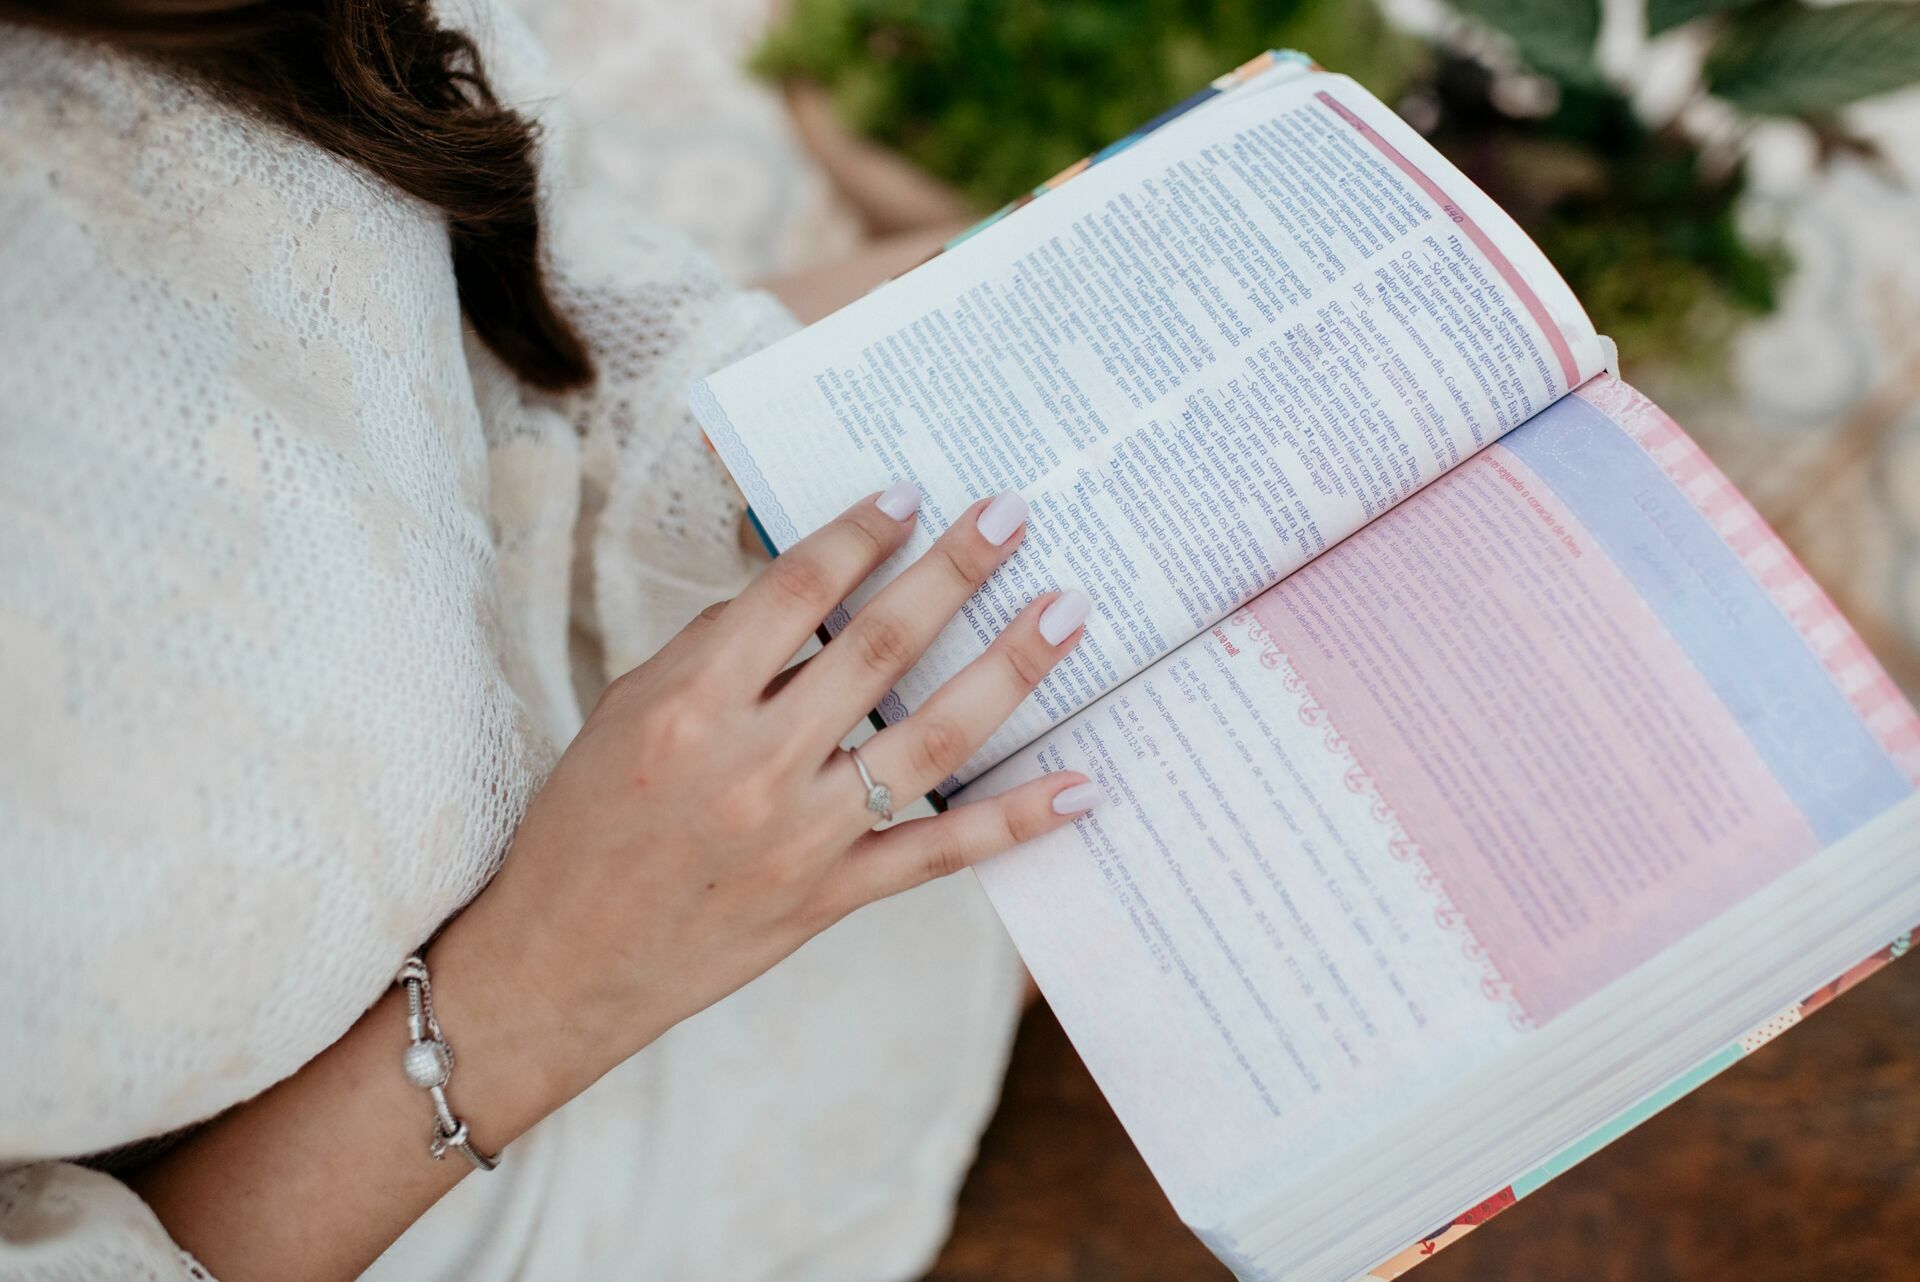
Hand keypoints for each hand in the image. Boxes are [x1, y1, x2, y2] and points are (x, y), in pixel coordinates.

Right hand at [448, 482, 1097, 1083]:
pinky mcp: (831, 897)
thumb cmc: (590, 817)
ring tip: (1067, 612)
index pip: (798, 592)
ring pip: (931, 742)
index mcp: (691, 703)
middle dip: (956, 572)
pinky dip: (1016, 819)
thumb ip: (723, 647)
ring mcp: (801, 838)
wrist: (561, 961)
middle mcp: (753, 765)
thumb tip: (817, 581)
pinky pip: (940, 851)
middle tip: (1014, 516)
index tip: (910, 493)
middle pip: (880, 648)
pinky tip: (1082, 782)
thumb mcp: (630, 709)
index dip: (860, 533)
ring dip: (1009, 670)